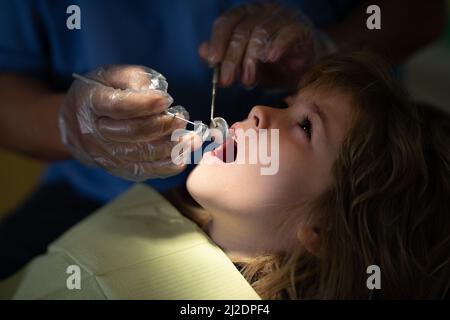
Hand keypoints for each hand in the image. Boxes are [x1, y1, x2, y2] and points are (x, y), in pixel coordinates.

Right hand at [59, 65, 201, 180]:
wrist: (76, 123)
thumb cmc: (101, 92)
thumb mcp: (113, 75)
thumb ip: (136, 80)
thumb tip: (161, 97)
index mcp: (91, 103)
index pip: (118, 106)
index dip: (145, 104)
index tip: (167, 100)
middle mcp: (94, 133)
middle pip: (132, 133)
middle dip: (162, 126)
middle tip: (181, 118)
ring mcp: (105, 154)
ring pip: (141, 156)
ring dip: (171, 148)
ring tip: (191, 138)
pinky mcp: (117, 169)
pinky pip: (144, 172)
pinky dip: (166, 166)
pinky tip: (183, 157)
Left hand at [199, 2, 335, 88]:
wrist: (307, 67)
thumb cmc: (274, 66)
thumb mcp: (245, 65)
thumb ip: (224, 58)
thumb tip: (202, 51)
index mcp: (248, 15)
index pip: (227, 21)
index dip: (218, 40)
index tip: (212, 61)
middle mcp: (264, 11)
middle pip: (242, 30)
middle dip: (232, 58)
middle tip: (227, 81)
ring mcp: (283, 17)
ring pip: (260, 32)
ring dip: (251, 59)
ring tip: (248, 81)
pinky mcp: (301, 28)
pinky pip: (287, 33)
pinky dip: (276, 46)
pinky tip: (269, 59)